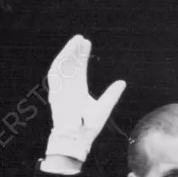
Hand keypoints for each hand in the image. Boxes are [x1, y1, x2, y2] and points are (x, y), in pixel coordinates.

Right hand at [44, 35, 125, 162]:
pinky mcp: (55, 93)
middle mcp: (69, 88)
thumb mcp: (104, 107)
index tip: (87, 43)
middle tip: (82, 38)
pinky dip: (59, 63)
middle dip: (75, 51)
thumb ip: (112, 94)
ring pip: (63, 67)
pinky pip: (55, 75)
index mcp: (79, 90)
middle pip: (71, 64)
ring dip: (67, 53)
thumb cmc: (89, 127)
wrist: (78, 138)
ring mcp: (62, 90)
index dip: (83, 55)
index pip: (80, 68)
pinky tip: (66, 53)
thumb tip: (122, 82)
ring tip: (75, 41)